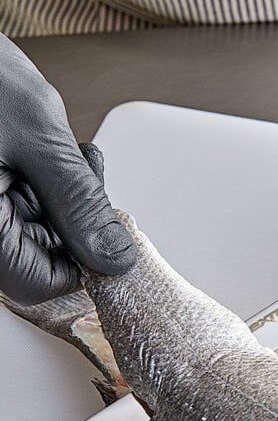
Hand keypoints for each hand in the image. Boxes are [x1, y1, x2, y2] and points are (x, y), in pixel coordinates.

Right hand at [0, 34, 135, 304]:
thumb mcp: (37, 137)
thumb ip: (80, 203)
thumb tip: (116, 257)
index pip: (39, 283)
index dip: (82, 262)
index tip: (106, 228)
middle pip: (38, 255)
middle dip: (73, 217)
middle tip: (83, 171)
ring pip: (32, 228)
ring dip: (60, 197)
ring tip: (58, 151)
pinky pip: (17, 203)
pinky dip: (41, 183)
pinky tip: (44, 150)